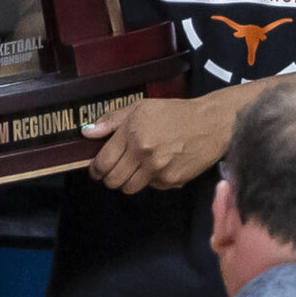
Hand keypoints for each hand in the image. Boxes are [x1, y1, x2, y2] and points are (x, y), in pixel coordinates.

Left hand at [84, 92, 235, 191]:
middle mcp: (143, 155)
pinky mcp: (172, 181)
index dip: (95, 169)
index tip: (96, 169)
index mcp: (132, 135)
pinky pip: (151, 187)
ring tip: (135, 169)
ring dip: (128, 181)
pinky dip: (150, 180)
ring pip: (130, 188)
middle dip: (109, 178)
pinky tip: (158, 166)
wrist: (209, 124)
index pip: (103, 162)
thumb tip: (86, 132)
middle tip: (114, 170)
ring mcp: (158, 170)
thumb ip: (111, 120)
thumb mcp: (140, 108)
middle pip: (113, 180)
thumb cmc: (173, 113)